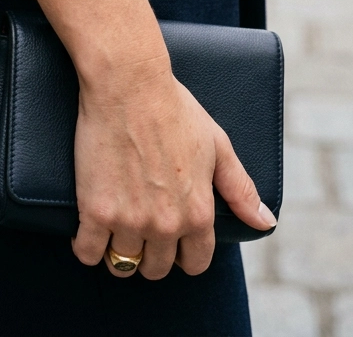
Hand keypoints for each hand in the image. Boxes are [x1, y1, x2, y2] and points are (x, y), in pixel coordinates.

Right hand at [73, 50, 275, 280]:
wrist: (128, 83)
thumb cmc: (174, 107)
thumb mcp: (217, 145)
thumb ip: (241, 189)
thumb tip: (267, 223)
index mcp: (198, 213)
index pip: (195, 263)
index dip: (184, 253)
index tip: (172, 238)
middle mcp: (166, 225)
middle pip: (156, 268)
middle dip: (150, 253)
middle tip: (140, 226)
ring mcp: (129, 221)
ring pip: (122, 265)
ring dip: (118, 250)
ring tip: (115, 226)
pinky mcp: (95, 211)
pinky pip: (86, 252)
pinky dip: (85, 246)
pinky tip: (89, 228)